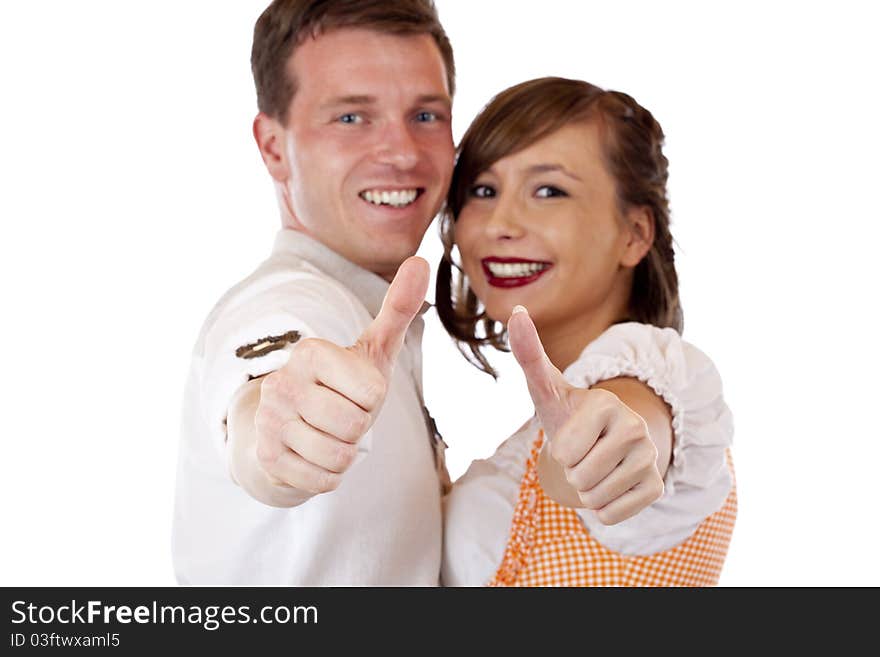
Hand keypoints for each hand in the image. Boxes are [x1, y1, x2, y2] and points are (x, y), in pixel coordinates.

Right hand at [253, 256, 428, 495]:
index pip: (372, 392)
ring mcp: (269, 420)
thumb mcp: (374, 348)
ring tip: (328, 434)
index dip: (373, 398)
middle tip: (341, 415)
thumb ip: (398, 308)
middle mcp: (282, 381)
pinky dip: (329, 475)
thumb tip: (420, 260)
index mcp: (311, 351)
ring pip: (339, 456)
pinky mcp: (266, 457)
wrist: (292, 426)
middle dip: (359, 429)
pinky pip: (323, 480)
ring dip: (345, 452)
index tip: (353, 389)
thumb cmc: (343, 385)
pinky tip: (313, 454)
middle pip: (355, 425)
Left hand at [507, 306, 664, 524]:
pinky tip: (609, 483)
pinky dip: (602, 507)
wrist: (603, 440)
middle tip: (583, 453)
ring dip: (585, 490)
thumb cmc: (568, 413)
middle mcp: (636, 429)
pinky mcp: (657, 487)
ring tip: (594, 466)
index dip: (559, 450)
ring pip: (595, 499)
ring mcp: (651, 458)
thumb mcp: (545, 388)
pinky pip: (612, 515)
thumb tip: (516, 312)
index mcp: (607, 404)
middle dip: (571, 472)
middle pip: (580, 479)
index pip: (565, 453)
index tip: (571, 434)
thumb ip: (529, 353)